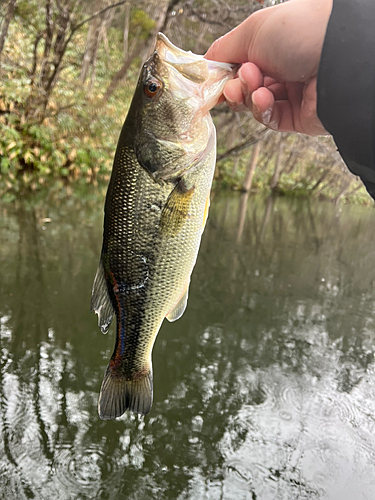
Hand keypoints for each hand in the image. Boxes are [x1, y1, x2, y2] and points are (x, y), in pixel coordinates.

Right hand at [205, 0, 332, 135]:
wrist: (337, 57)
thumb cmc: (300, 31)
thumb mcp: (252, 31)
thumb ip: (224, 49)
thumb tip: (205, 64)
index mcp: (273, 45)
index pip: (239, 64)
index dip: (224, 73)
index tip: (212, 78)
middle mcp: (283, 68)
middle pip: (244, 87)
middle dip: (235, 86)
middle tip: (239, 80)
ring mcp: (291, 93)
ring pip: (254, 105)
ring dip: (248, 97)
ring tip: (254, 85)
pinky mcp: (298, 117)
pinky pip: (270, 119)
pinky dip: (262, 109)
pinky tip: (264, 97)